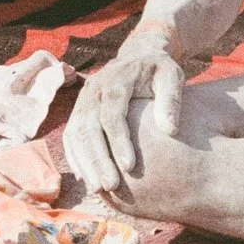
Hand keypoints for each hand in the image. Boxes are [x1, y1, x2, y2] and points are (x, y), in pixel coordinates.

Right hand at [62, 32, 183, 194]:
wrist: (139, 55)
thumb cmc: (158, 70)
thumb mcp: (171, 76)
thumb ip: (171, 99)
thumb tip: (170, 130)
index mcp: (116, 79)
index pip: (112, 114)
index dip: (119, 141)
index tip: (130, 167)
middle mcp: (93, 89)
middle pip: (89, 127)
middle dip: (98, 159)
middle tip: (110, 185)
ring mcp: (83, 100)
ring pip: (76, 134)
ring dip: (85, 163)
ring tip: (98, 189)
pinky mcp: (79, 111)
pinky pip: (71, 137)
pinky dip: (77, 158)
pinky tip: (87, 178)